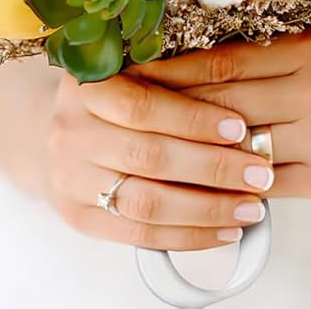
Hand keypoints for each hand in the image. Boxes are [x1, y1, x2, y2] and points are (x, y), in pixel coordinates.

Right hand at [45, 71, 273, 250]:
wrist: (53, 131)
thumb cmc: (106, 100)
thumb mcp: (128, 74)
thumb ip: (169, 82)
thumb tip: (238, 105)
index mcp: (85, 87)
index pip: (142, 105)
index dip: (193, 119)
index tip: (239, 128)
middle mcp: (71, 132)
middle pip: (149, 156)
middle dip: (213, 168)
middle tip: (257, 174)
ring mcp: (70, 178)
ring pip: (147, 202)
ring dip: (208, 208)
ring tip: (249, 208)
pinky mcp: (79, 216)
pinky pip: (139, 234)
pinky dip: (188, 236)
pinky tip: (223, 231)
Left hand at [132, 32, 310, 201]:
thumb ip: (267, 55)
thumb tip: (196, 63)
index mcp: (306, 51)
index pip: (222, 63)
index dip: (172, 70)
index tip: (134, 72)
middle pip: (222, 105)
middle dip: (169, 110)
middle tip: (124, 112)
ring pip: (239, 149)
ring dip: (191, 152)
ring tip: (149, 149)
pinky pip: (264, 186)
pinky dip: (227, 184)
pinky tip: (197, 181)